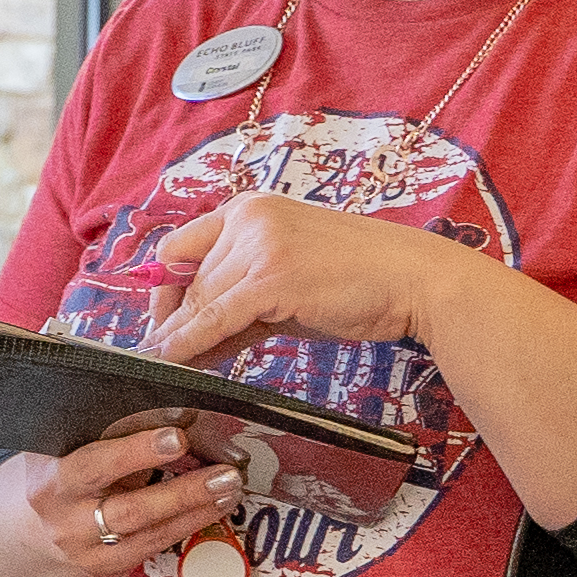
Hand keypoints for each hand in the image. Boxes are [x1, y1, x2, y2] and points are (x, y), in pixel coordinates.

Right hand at [0, 419, 241, 576]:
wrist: (38, 519)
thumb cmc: (66, 462)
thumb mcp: (74, 439)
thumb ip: (115, 421)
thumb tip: (178, 387)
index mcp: (49, 476)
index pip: (92, 463)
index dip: (135, 452)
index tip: (177, 436)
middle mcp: (63, 516)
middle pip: (126, 510)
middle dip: (180, 492)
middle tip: (224, 473)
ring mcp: (83, 547)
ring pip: (147, 532)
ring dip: (195, 508)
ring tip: (230, 485)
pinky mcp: (105, 566)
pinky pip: (152, 547)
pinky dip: (188, 525)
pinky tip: (215, 506)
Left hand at [141, 187, 467, 373]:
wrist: (413, 279)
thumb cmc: (356, 281)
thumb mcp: (287, 283)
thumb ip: (240, 303)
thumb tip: (192, 340)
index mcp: (248, 209)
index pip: (180, 247)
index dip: (164, 287)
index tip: (162, 320)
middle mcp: (248, 219)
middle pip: (187, 278)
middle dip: (173, 320)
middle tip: (163, 355)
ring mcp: (259, 246)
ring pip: (199, 300)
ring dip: (178, 337)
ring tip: (166, 366)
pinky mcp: (272, 279)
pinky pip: (216, 316)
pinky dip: (191, 342)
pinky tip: (176, 360)